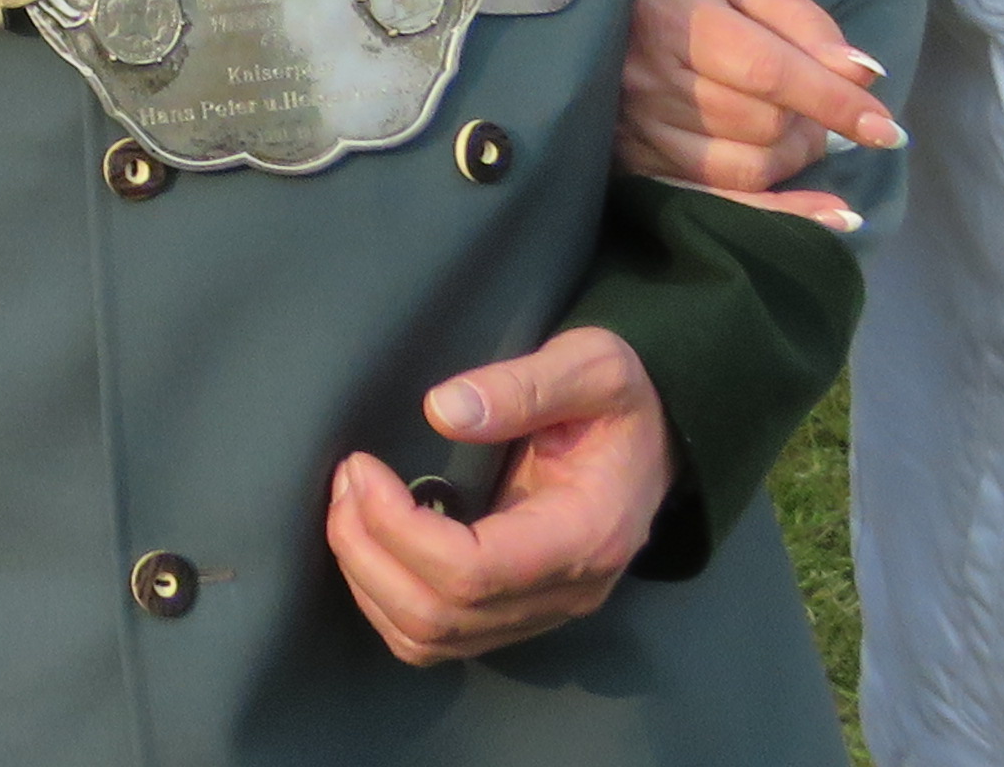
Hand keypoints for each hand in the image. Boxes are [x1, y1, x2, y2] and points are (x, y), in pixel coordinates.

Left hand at [326, 328, 676, 664]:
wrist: (658, 440)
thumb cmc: (621, 400)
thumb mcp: (593, 365)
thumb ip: (524, 385)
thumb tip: (442, 410)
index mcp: (587, 536)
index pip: (475, 573)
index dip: (399, 529)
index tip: (361, 468)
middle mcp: (565, 592)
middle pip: (441, 616)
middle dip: (368, 552)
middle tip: (345, 480)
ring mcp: (541, 610)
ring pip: (431, 639)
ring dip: (368, 579)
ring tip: (347, 505)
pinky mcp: (517, 610)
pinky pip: (437, 636)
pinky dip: (385, 598)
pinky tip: (370, 540)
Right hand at [615, 0, 894, 226]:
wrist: (611, 19)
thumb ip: (805, 21)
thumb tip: (862, 74)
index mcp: (677, 19)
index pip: (769, 72)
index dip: (833, 102)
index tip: (887, 129)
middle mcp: (652, 78)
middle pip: (761, 124)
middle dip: (811, 123)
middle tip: (821, 108)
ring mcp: (643, 130)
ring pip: (747, 167)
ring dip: (794, 156)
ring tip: (800, 131)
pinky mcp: (643, 167)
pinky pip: (722, 202)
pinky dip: (782, 213)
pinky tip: (833, 216)